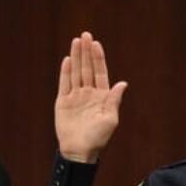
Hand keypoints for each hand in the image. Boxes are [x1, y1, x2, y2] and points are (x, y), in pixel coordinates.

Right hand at [55, 31, 127, 162]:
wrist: (80, 151)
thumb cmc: (98, 138)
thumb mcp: (110, 119)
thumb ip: (114, 100)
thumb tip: (123, 83)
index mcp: (102, 96)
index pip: (100, 72)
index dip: (98, 58)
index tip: (96, 43)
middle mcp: (88, 93)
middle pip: (87, 68)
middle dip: (86, 52)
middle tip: (85, 34)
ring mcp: (75, 96)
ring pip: (75, 72)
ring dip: (76, 57)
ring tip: (76, 41)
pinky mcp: (63, 102)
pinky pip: (64, 83)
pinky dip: (65, 72)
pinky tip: (67, 59)